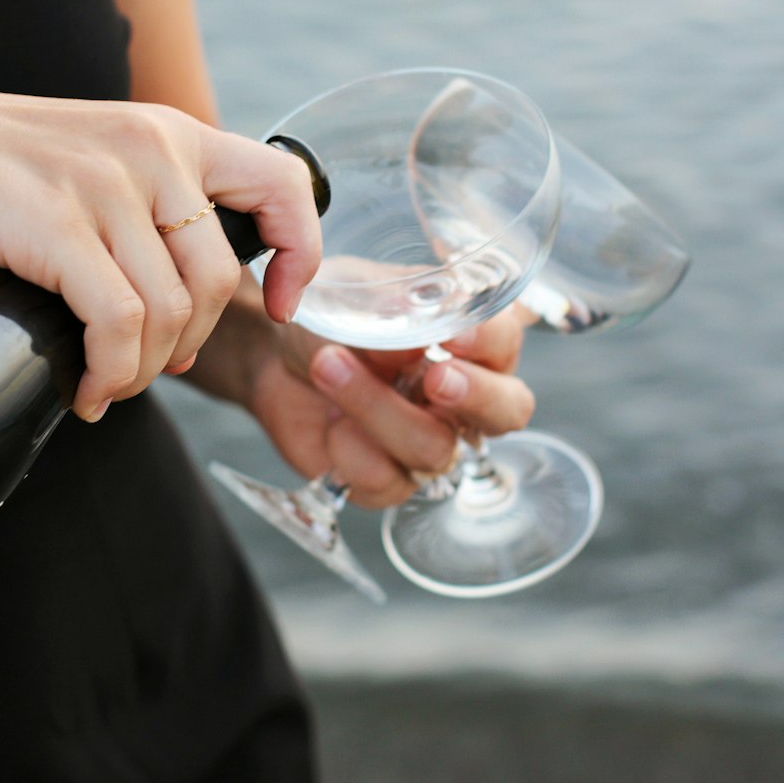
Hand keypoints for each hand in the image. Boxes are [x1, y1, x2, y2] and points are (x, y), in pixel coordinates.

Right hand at [0, 86, 321, 420]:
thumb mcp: (99, 164)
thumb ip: (155, 214)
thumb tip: (192, 321)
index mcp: (173, 133)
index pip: (285, 184)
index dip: (300, 251)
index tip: (276, 302)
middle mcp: (153, 151)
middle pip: (217, 280)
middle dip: (188, 344)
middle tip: (145, 370)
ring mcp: (107, 185)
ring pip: (171, 312)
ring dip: (143, 372)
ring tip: (107, 387)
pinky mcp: (60, 226)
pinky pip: (119, 326)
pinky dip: (110, 375)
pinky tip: (86, 391)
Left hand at [248, 307, 534, 508]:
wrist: (277, 356)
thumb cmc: (333, 322)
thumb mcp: (358, 300)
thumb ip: (391, 316)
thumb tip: (413, 343)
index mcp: (469, 344)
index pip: (504, 343)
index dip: (489, 342)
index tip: (455, 335)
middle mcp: (460, 399)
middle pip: (506, 413)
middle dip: (475, 396)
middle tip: (435, 377)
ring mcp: (427, 443)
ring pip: (433, 449)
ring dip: (376, 408)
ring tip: (328, 366)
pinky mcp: (388, 481)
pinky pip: (385, 482)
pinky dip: (349, 449)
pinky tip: (330, 426)